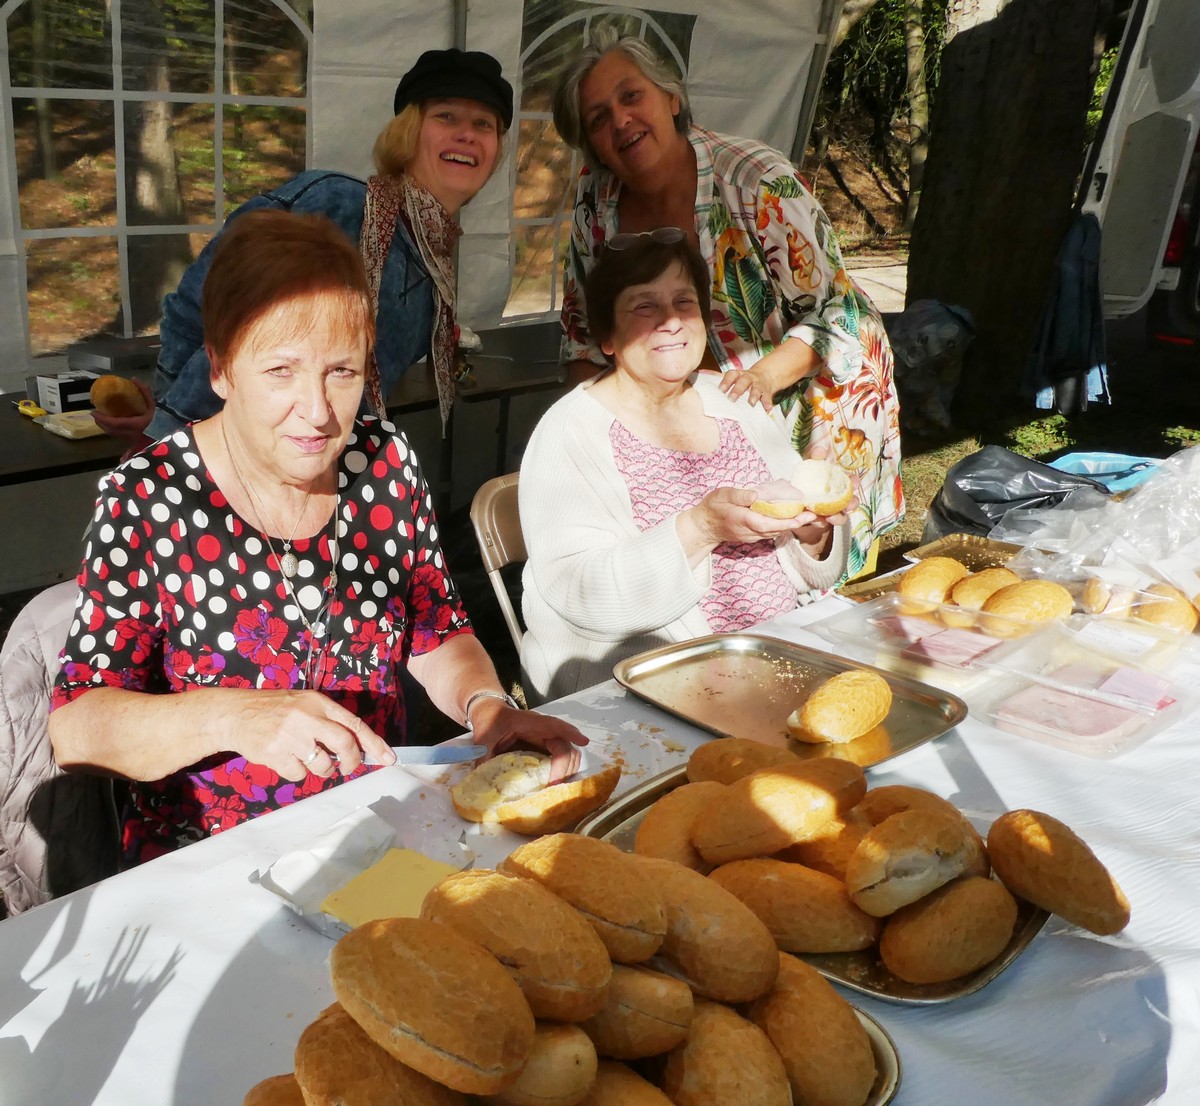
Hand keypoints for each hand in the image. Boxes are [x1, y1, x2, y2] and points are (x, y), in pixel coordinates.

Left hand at [92, 379, 155, 448]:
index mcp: (136, 425)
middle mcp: (133, 435)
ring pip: (115, 435)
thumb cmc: (162, 418)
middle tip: (96, 415)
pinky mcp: (136, 444)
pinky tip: (112, 428)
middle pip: (112, 431)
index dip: (103, 419)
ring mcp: (134, 441)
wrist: (170, 433)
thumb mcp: (154, 403)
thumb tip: (134, 379)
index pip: (115, 423)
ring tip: (102, 420)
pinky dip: (115, 433)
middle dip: (102, 424)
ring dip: (107, 428)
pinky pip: (121, 439)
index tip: (94, 412)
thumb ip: (145, 391)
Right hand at [226, 689, 395, 781]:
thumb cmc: (275, 709)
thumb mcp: (305, 703)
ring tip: (308, 759)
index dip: (374, 743)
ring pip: (322, 765)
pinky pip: (299, 774)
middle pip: (344, 744)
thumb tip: (357, 746)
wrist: (235, 713)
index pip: (354, 724)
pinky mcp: (275, 754)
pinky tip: (286, 759)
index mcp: (318, 703)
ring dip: (321, 770)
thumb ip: (329, 720)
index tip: (388, 758)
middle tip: (348, 767)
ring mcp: (290, 737)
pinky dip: (297, 772)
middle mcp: (307, 717)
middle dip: (351, 761)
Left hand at [467, 699, 587, 782]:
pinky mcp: (545, 751)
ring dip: (566, 772)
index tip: (584, 741)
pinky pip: (561, 762)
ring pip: (568, 756)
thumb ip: (482, 755)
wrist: (489, 713)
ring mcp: (547, 742)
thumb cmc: (490, 719)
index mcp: (531, 723)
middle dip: (564, 767)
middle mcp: (545, 732)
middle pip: (566, 747)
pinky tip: (552, 786)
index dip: (570, 733)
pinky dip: (561, 774)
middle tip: (553, 786)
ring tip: (553, 789)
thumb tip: (481, 780)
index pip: (555, 726)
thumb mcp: (483, 735)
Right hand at [687, 486, 817, 547]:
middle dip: (795, 523)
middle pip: (776, 529)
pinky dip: (784, 526)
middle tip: (813, 514)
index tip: (800, 518)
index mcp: (743, 519)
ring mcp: (752, 536)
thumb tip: (755, 495)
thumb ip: (739, 495)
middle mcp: (750, 531)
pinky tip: (793, 518)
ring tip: (809, 515)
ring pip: (776, 532)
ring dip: (792, 525)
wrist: (704, 527)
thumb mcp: (722, 495)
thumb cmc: (713, 508)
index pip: (767, 523)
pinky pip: (771, 531)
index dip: (784, 522)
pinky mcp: (754, 536)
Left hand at [717, 365, 781, 410]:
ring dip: (754, 395)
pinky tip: (766, 409)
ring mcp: (758, 384)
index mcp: (738, 375)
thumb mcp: (733, 377)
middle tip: (732, 399)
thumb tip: (702, 374)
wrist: (765, 375)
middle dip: (738, 390)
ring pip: (757, 388)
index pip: (731, 375)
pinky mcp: (767, 391)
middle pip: (744, 381)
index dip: (726, 381)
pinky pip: (768, 397)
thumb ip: (719, 377)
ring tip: (751, 403)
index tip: (720, 390)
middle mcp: (749, 378)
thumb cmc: (743, 380)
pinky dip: (767, 403)